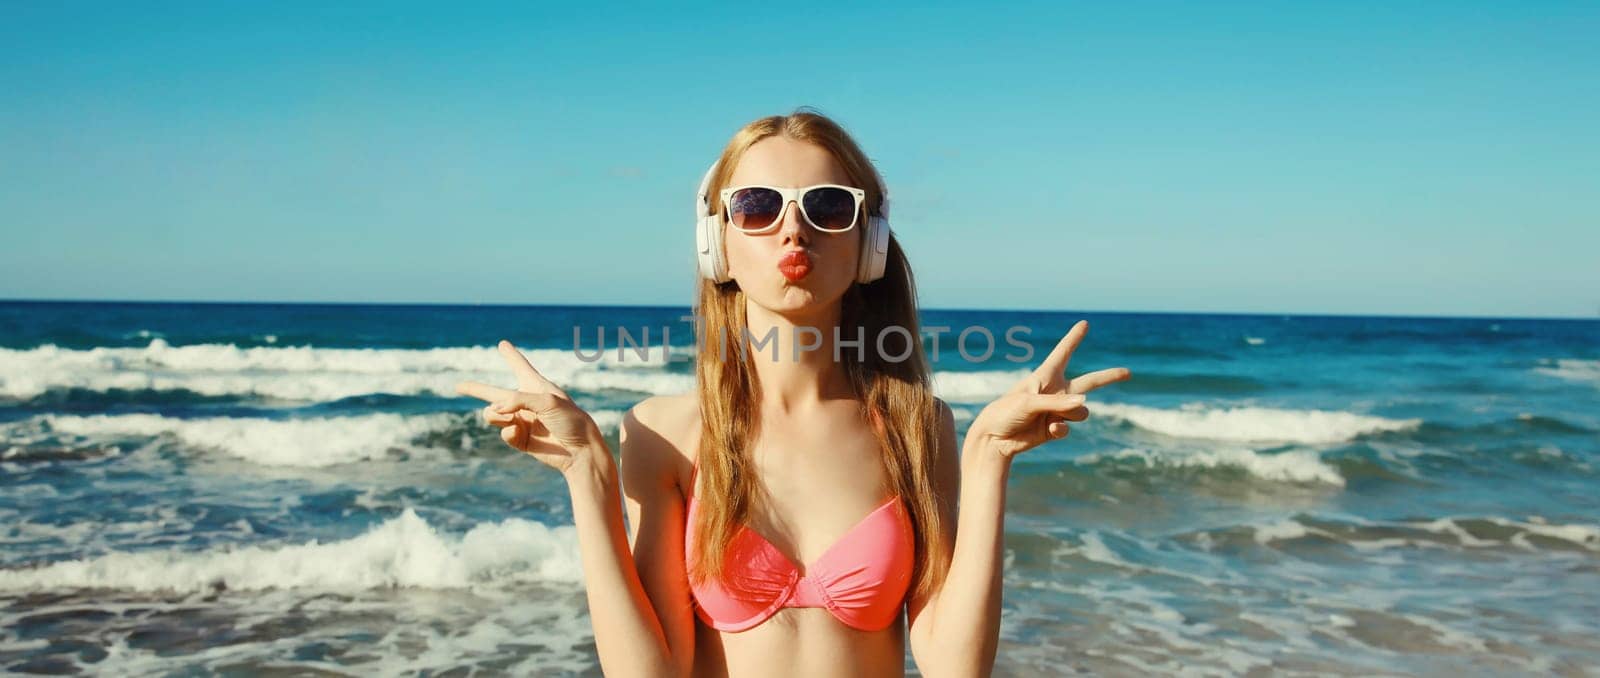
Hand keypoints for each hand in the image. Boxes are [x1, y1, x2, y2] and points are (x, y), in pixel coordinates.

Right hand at [456, 340, 603, 475]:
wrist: (580, 451)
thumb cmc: (571, 420)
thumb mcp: (548, 401)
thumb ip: (518, 400)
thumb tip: (494, 411)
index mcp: (537, 387)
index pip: (521, 367)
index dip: (511, 355)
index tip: (503, 344)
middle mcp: (526, 403)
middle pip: (494, 393)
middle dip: (475, 389)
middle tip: (458, 385)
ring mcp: (522, 421)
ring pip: (492, 414)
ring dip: (495, 415)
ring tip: (508, 418)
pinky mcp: (520, 439)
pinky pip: (503, 432)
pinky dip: (508, 432)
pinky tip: (519, 433)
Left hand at [967, 320, 1130, 458]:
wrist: (994, 439)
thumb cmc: (1005, 412)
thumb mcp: (1029, 402)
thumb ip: (1057, 403)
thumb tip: (1085, 405)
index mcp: (1046, 376)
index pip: (1064, 352)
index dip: (1074, 338)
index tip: (1084, 323)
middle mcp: (1056, 391)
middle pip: (1090, 382)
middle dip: (1109, 377)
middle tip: (1128, 372)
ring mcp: (1057, 411)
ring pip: (1082, 411)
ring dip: (1071, 413)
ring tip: (1050, 417)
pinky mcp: (1055, 428)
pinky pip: (1069, 427)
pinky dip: (1061, 428)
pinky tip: (1048, 429)